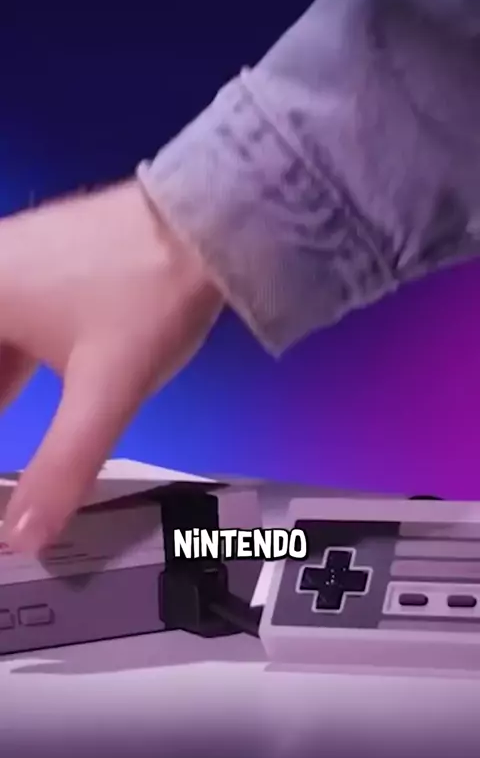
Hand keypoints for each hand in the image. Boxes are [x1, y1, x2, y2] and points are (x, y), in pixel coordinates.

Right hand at [0, 181, 222, 552]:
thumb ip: (62, 465)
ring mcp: (16, 259)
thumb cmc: (151, 293)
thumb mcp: (105, 390)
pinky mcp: (45, 260)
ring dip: (2, 388)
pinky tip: (18, 386)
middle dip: (0, 401)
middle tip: (6, 475)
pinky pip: (10, 320)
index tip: (1, 481)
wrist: (208, 222)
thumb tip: (24, 535)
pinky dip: (10, 363)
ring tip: (13, 442)